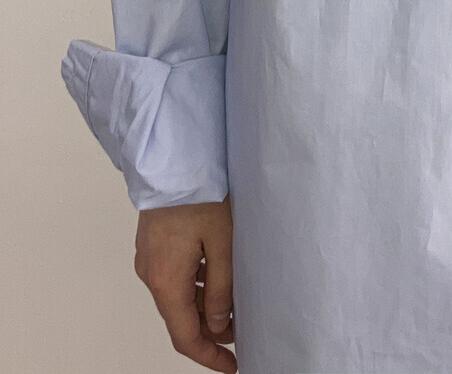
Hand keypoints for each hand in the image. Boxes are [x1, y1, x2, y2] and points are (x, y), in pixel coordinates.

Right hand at [134, 194, 236, 371]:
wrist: (174, 159)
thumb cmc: (200, 195)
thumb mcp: (222, 244)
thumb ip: (221, 288)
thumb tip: (219, 322)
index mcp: (166, 281)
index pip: (185, 336)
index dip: (209, 355)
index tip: (232, 365)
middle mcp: (151, 275)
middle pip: (180, 318)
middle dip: (211, 330)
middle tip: (242, 329)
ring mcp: (149, 259)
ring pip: (177, 297)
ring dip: (204, 306)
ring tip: (236, 303)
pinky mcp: (152, 245)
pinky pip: (174, 277)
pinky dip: (195, 286)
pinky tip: (218, 277)